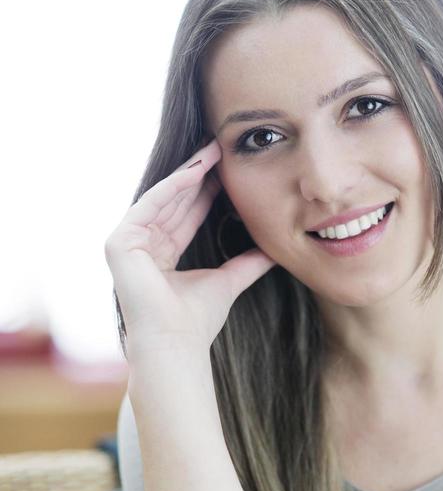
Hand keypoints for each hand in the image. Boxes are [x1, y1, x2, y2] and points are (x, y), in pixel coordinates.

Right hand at [105, 139, 273, 354]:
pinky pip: (149, 205)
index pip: (186, 216)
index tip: (228, 170)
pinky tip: (195, 171)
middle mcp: (142, 248)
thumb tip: (276, 251)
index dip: (207, 192)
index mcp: (162, 257)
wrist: (177, 343)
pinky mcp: (118, 243)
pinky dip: (172, 187)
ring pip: (162, 199)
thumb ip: (249, 263)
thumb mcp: (229, 280)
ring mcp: (127, 245)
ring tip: (212, 151)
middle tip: (220, 147)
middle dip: (198, 175)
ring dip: (188, 174)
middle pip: (174, 203)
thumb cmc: (198, 321)